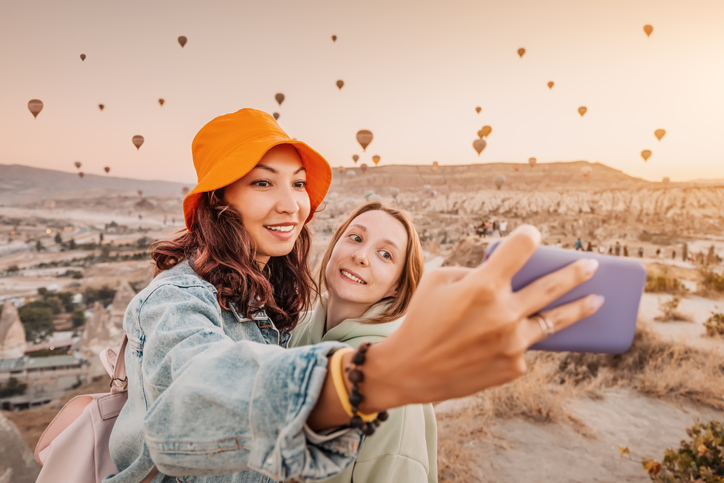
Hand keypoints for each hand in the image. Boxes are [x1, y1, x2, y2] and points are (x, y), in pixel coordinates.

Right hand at [361, 225, 603, 410]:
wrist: (411, 370)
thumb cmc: (422, 319)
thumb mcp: (440, 282)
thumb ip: (476, 273)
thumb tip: (506, 274)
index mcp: (483, 286)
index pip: (520, 248)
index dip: (528, 236)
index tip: (533, 235)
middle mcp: (503, 314)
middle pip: (551, 286)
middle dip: (575, 272)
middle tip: (592, 266)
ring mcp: (512, 343)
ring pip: (554, 321)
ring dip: (579, 309)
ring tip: (597, 301)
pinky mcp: (513, 366)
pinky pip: (525, 346)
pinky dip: (521, 337)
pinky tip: (513, 337)